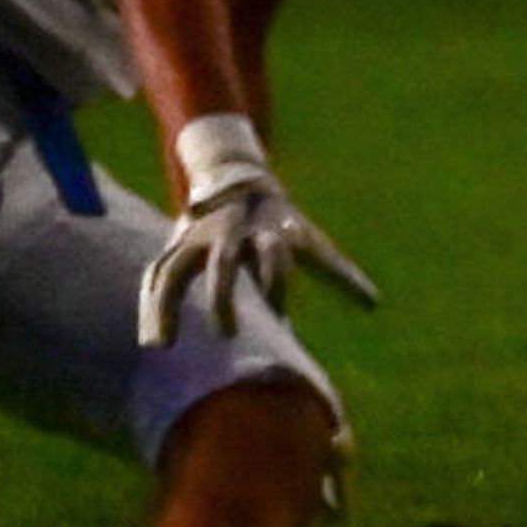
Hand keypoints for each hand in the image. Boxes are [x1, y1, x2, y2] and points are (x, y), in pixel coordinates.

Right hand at [138, 115, 377, 347]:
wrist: (234, 180)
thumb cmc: (279, 222)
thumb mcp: (309, 240)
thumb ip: (339, 273)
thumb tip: (375, 304)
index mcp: (268, 232)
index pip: (274, 256)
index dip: (276, 284)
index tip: (281, 318)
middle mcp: (228, 234)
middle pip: (222, 264)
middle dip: (221, 298)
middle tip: (227, 334)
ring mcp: (196, 240)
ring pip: (173, 271)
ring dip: (165, 307)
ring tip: (161, 345)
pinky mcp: (174, 248)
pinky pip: (156, 278)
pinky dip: (152, 308)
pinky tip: (152, 341)